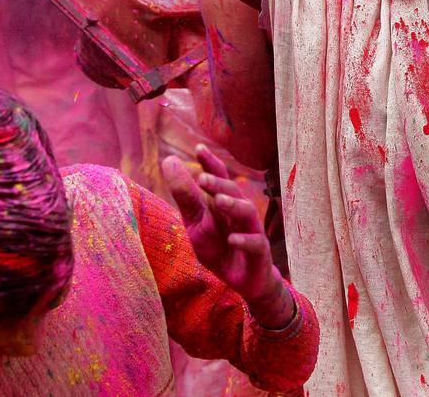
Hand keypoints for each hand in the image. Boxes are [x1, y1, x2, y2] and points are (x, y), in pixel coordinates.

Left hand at [163, 144, 294, 327]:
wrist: (243, 280)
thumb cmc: (218, 248)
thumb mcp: (196, 224)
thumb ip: (185, 196)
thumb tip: (169, 160)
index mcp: (224, 204)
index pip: (219, 178)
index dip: (211, 163)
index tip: (199, 148)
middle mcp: (240, 213)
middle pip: (233, 192)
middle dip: (219, 184)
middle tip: (202, 179)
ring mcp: (252, 231)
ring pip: (247, 212)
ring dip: (233, 205)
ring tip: (218, 201)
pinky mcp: (259, 253)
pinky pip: (256, 244)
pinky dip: (244, 240)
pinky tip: (232, 239)